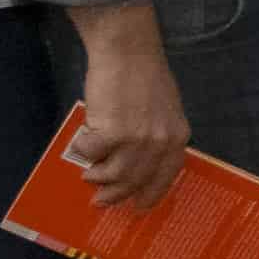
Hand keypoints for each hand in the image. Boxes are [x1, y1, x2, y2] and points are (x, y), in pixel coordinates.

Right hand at [69, 8, 194, 206]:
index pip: (167, 177)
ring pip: (114, 173)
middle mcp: (161, 143)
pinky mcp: (112, 132)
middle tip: (101, 201)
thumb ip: (157, 135)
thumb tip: (137, 161)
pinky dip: (84, 152)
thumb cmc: (144, 75)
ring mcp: (137, 140)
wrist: (128, 51)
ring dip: (97, 178)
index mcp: (178, 137)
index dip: (151, 195)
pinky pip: (92, 153)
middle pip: (136, 180)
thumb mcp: (164, 110)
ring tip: (88, 177)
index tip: (139, 207)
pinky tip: (80, 146)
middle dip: (116, 194)